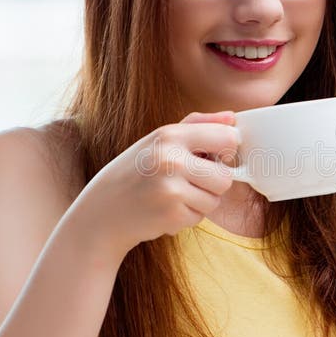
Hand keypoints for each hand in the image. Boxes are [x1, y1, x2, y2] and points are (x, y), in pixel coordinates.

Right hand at [72, 110, 239, 261]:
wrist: (103, 210)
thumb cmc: (137, 170)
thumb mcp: (160, 139)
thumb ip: (198, 125)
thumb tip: (232, 118)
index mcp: (170, 135)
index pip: (228, 139)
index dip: (226, 152)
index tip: (213, 158)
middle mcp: (170, 160)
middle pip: (225, 177)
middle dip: (212, 184)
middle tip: (189, 182)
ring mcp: (171, 189)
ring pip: (215, 200)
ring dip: (199, 202)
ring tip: (174, 196)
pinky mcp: (171, 215)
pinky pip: (200, 217)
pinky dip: (186, 217)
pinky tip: (165, 210)